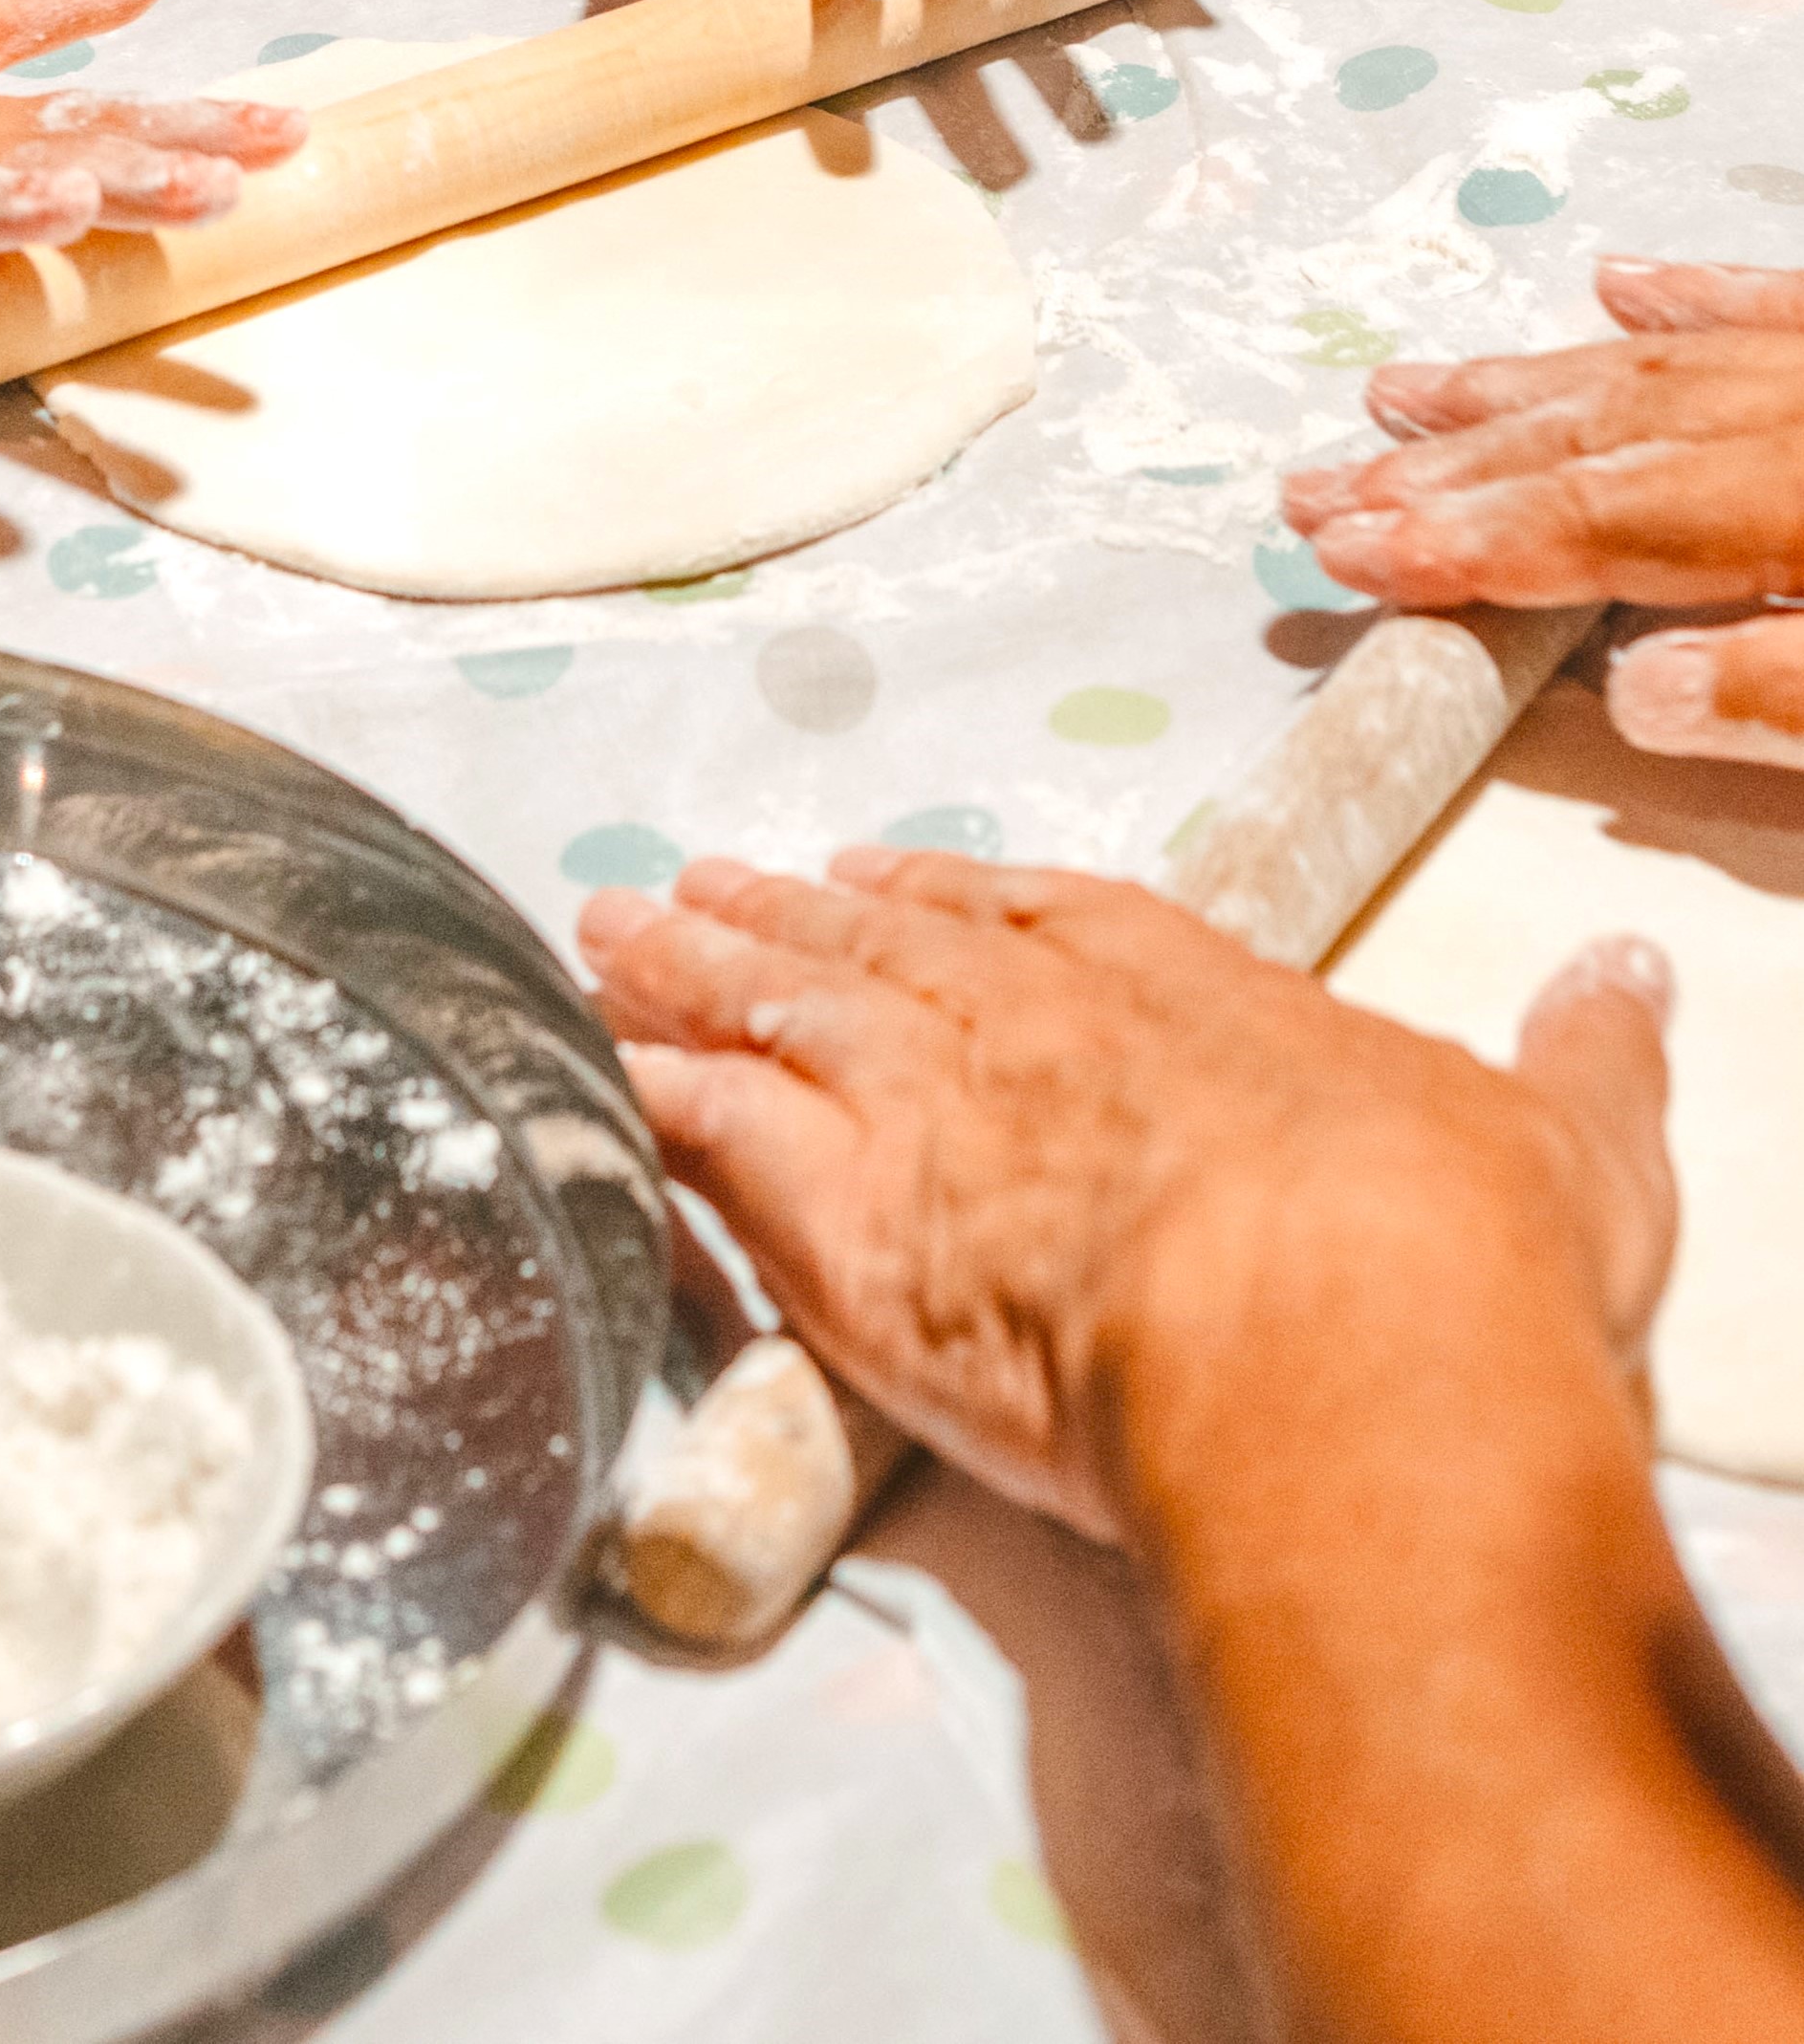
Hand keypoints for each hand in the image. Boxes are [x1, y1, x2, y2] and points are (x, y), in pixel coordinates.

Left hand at [581, 850, 1674, 1538]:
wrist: (1340, 1342)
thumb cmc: (1453, 1254)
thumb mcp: (1567, 1147)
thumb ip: (1581, 1065)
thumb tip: (1628, 987)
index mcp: (1183, 991)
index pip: (1041, 914)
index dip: (955, 894)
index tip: (887, 877)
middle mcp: (1034, 1023)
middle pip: (875, 944)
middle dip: (783, 914)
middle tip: (698, 882)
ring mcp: (927, 1103)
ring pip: (774, 1007)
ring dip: (690, 970)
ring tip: (615, 935)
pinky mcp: (842, 1208)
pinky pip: (710, 1129)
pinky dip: (646, 1094)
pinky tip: (591, 1075)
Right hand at [1284, 259, 1803, 765]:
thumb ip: (1783, 688)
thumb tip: (1641, 698)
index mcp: (1803, 501)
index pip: (1595, 517)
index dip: (1462, 538)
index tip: (1347, 554)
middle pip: (1595, 438)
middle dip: (1440, 470)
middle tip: (1320, 492)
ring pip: (1660, 368)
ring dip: (1519, 388)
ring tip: (1400, 396)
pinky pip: (1778, 308)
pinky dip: (1690, 296)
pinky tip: (1622, 284)